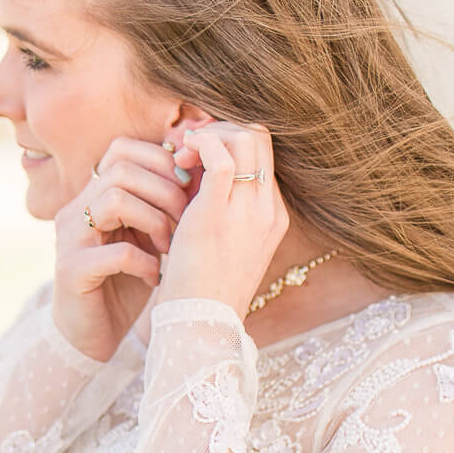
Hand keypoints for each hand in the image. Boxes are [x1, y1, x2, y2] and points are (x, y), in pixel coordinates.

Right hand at [50, 134, 194, 362]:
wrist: (93, 336)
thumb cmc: (127, 282)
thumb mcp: (147, 236)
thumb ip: (162, 204)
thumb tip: (203, 168)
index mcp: (93, 194)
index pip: (122, 149)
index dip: (161, 160)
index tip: (189, 188)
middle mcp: (76, 209)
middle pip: (121, 169)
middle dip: (165, 191)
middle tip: (186, 220)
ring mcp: (70, 239)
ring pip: (114, 200)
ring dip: (155, 221)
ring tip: (170, 247)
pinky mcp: (71, 271)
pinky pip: (115, 252)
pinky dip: (145, 262)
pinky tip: (155, 278)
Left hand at [158, 121, 288, 318]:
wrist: (199, 323)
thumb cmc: (201, 288)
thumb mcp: (219, 242)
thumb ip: (216, 206)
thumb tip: (192, 170)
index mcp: (273, 217)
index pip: (263, 154)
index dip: (230, 140)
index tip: (198, 154)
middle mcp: (268, 210)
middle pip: (261, 136)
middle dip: (222, 129)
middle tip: (189, 148)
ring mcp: (249, 210)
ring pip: (246, 136)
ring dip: (211, 134)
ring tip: (183, 156)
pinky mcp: (218, 213)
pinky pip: (220, 154)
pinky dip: (200, 144)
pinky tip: (180, 159)